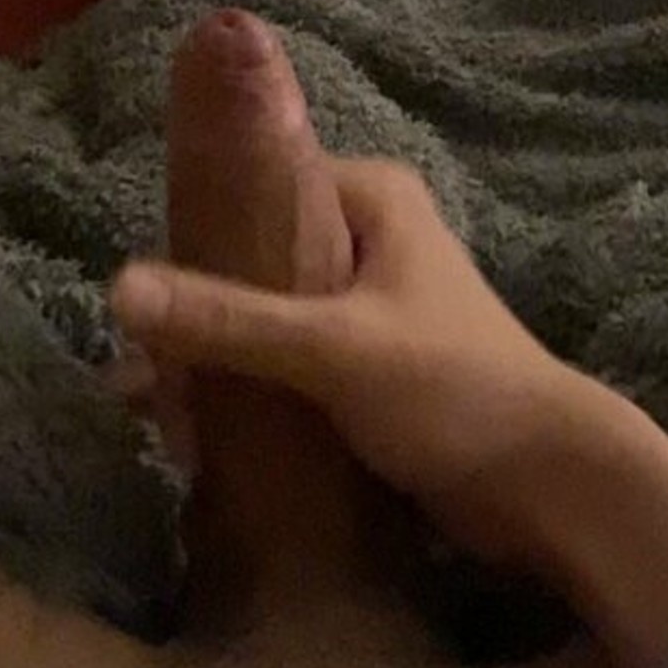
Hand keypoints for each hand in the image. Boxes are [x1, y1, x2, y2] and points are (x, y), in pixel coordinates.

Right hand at [113, 142, 577, 570]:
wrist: (551, 483)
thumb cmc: (453, 388)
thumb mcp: (332, 347)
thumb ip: (229, 318)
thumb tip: (117, 289)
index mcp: (372, 197)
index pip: (260, 184)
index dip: (198, 233)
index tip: (145, 299)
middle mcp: (371, 239)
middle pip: (254, 259)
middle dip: (198, 318)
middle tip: (151, 384)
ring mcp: (370, 308)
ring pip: (266, 320)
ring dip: (218, 366)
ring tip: (168, 422)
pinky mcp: (369, 372)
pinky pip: (289, 369)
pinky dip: (250, 396)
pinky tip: (204, 440)